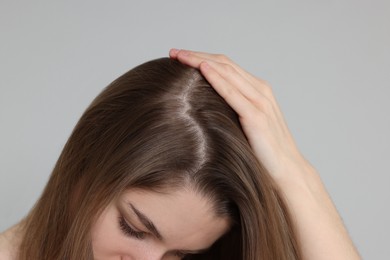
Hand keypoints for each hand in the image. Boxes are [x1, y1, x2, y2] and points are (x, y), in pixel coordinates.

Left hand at [169, 49, 311, 181]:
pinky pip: (233, 93)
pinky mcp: (257, 117)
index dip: (201, 57)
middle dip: (196, 55)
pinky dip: (217, 79)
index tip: (179, 56)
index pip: (226, 66)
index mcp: (257, 90)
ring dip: (201, 62)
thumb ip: (231, 110)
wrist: (287, 170)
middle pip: (224, 64)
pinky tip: (202, 70)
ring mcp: (260, 102)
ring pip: (227, 73)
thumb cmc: (263, 150)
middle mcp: (260, 90)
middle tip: (173, 52)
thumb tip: (202, 105)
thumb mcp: (245, 124)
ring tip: (180, 57)